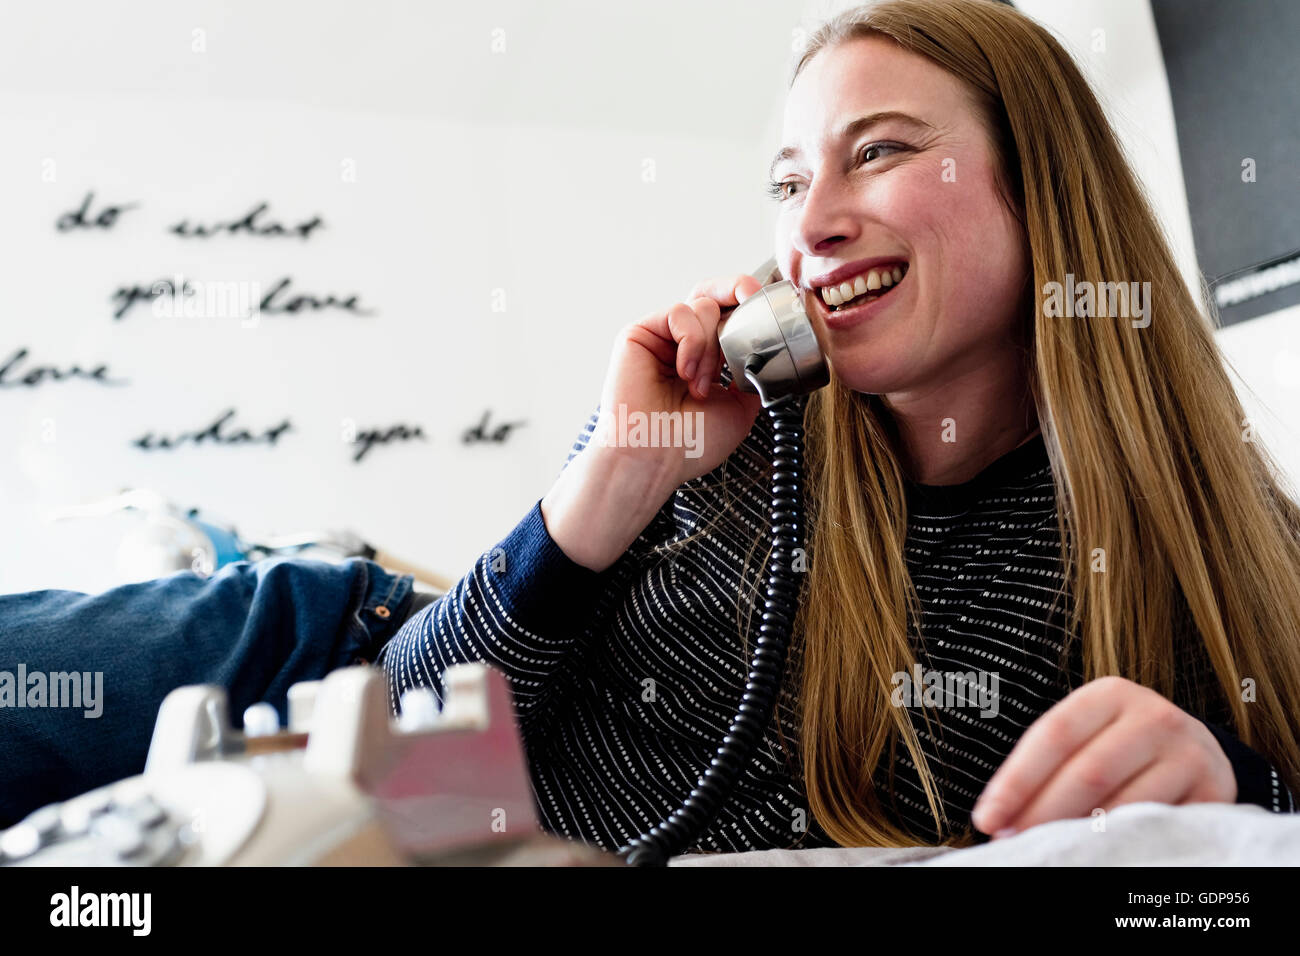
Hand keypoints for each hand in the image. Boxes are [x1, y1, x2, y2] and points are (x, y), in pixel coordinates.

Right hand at [594, 272, 766, 488]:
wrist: (656, 457)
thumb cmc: (689, 443)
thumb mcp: (741, 408)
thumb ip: (753, 376)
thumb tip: (768, 353)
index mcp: (705, 360)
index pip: (728, 317)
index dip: (749, 307)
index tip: (770, 311)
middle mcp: (682, 345)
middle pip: (713, 295)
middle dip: (738, 290)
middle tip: (752, 299)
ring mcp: (661, 337)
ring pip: (702, 306)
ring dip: (712, 346)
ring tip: (700, 385)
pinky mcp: (640, 333)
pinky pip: (679, 313)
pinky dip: (692, 340)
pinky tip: (685, 372)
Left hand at [970, 675, 1236, 837]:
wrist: (1194, 750)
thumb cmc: (1120, 744)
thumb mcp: (1087, 734)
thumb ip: (1049, 761)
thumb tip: (999, 811)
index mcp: (1110, 694)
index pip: (1054, 735)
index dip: (1017, 780)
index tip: (988, 816)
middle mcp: (1154, 716)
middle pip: (1088, 772)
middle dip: (1042, 813)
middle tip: (1012, 843)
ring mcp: (1189, 752)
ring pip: (1124, 803)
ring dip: (1079, 835)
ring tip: (1049, 852)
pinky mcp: (1214, 790)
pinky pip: (1158, 825)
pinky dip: (1122, 843)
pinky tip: (1095, 854)